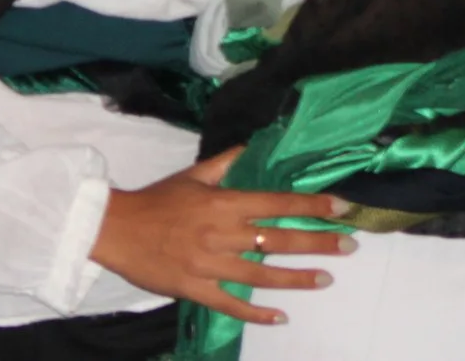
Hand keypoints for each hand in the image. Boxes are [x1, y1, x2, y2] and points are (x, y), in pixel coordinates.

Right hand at [90, 148, 354, 327]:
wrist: (115, 229)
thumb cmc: (155, 200)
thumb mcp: (191, 175)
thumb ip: (226, 164)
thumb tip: (252, 147)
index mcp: (223, 203)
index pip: (276, 203)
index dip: (311, 205)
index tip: (341, 207)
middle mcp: (222, 234)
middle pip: (278, 240)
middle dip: (318, 242)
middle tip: (349, 245)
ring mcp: (210, 265)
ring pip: (263, 275)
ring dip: (297, 278)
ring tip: (326, 279)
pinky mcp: (196, 289)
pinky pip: (232, 305)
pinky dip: (257, 313)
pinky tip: (280, 317)